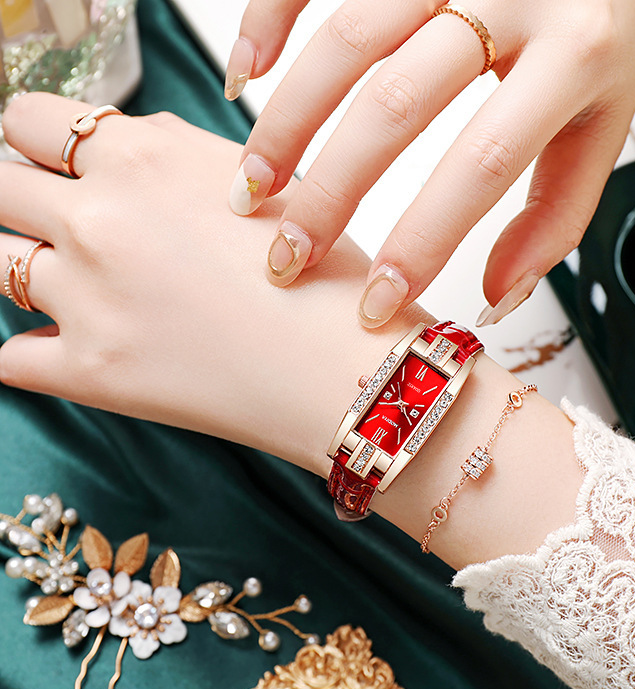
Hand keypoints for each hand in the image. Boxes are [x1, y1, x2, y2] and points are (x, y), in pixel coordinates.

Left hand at [0, 93, 428, 475]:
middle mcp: (102, 219)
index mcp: (144, 158)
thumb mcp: (264, 182)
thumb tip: (125, 146)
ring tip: (82, 293)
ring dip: (24, 274)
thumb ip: (175, 152)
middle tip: (65, 231)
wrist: (352, 371)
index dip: (35, 144)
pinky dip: (32, 354)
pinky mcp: (92, 372)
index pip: (29, 121)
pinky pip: (9, 359)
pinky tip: (75, 350)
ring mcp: (88, 297)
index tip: (49, 167)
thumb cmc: (327, 282)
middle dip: (24, 202)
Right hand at [225, 0, 634, 326]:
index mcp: (576, 53)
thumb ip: (555, 213)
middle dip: (332, 192)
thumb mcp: (605, 122)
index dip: (422, 241)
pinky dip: (268, 18)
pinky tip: (245, 79)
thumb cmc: (604, 28)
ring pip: (348, 40)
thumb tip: (494, 299)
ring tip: (252, 189)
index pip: (483, 165)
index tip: (375, 303)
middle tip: (289, 257)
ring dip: (289, 122)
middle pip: (398, 104)